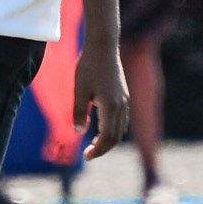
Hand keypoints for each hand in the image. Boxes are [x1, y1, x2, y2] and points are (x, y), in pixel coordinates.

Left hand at [74, 40, 128, 161]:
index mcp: (110, 106)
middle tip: (88, 154)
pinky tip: (101, 129)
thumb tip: (78, 133)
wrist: (103, 46)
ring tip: (93, 145)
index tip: (86, 157)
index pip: (107, 138)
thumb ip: (78, 112)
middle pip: (116, 137)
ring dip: (109, 140)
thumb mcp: (79, 89)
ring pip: (120, 129)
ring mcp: (125, 100)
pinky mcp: (124, 95)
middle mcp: (121, 106)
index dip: (97, 150)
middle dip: (103, 148)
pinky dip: (113, 130)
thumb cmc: (88, 66)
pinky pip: (122, 120)